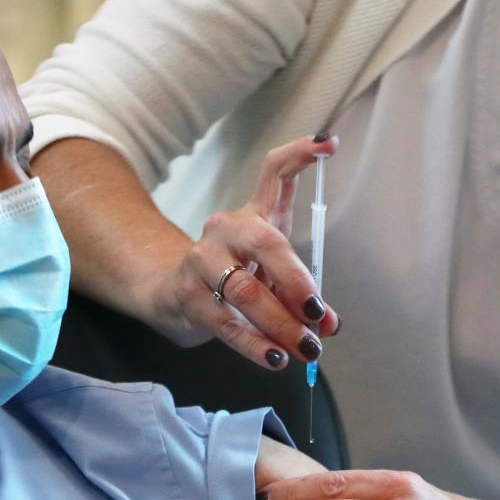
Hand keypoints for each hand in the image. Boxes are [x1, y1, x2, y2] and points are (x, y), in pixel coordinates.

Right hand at [151, 135, 341, 368]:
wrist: (170, 291)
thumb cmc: (231, 276)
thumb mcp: (268, 272)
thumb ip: (302, 292)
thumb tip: (328, 325)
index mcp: (252, 216)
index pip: (274, 173)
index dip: (301, 154)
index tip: (329, 142)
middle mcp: (226, 229)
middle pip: (266, 243)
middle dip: (298, 282)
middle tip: (319, 314)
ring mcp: (202, 261)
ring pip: (247, 291)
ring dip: (282, 324)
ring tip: (307, 348)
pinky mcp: (189, 295)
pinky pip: (227, 323)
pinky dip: (256, 345)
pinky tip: (276, 358)